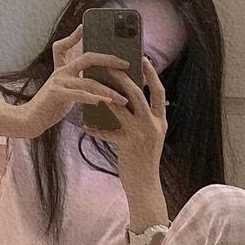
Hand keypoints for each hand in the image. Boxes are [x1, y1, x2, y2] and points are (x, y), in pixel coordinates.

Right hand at [18, 24, 131, 138]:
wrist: (30, 121)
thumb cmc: (49, 108)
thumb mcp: (64, 92)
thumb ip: (78, 86)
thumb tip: (99, 90)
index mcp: (62, 69)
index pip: (66, 46)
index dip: (74, 35)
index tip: (85, 26)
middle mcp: (60, 72)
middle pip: (87, 58)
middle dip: (109, 59)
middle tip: (126, 64)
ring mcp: (57, 81)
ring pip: (88, 82)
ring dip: (108, 91)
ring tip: (123, 99)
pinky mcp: (56, 94)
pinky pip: (79, 94)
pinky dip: (93, 98)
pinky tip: (104, 102)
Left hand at [83, 56, 166, 180]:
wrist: (144, 185)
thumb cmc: (142, 161)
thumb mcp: (148, 138)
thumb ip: (141, 119)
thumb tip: (126, 101)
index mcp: (160, 120)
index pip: (159, 91)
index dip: (152, 74)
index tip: (143, 59)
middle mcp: (153, 125)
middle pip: (138, 94)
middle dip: (123, 78)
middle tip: (109, 66)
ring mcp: (141, 134)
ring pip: (120, 109)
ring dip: (104, 97)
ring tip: (91, 88)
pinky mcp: (127, 145)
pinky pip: (107, 132)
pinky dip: (95, 129)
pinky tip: (85, 126)